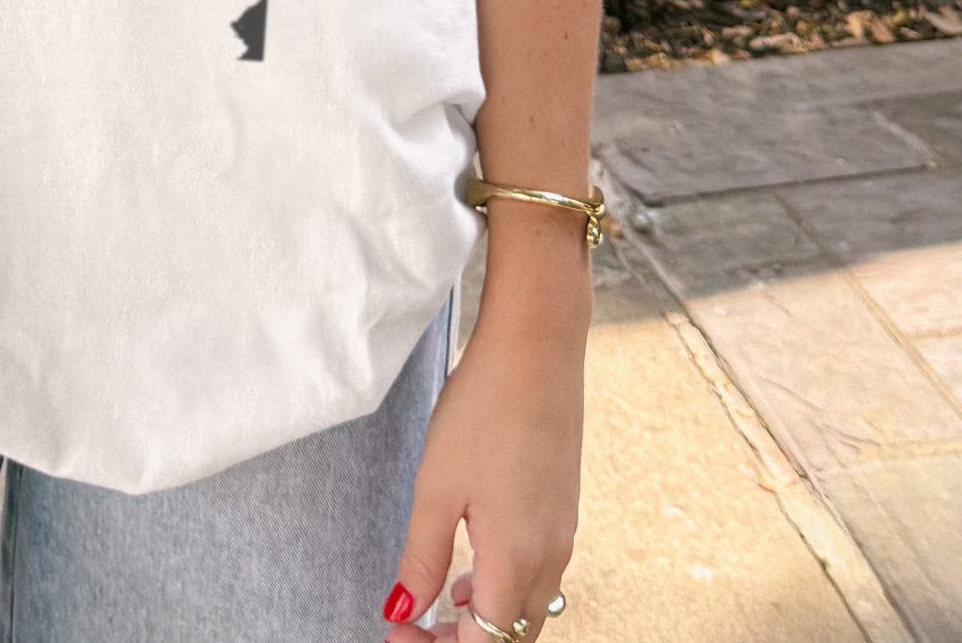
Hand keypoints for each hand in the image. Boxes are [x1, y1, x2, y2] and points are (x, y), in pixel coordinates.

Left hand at [380, 232, 586, 635]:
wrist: (537, 347)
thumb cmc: (484, 408)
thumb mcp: (436, 486)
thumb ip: (422, 557)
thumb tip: (402, 610)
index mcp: (516, 558)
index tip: (398, 633)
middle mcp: (550, 556)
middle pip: (511, 637)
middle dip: (464, 641)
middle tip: (416, 625)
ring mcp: (563, 533)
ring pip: (527, 608)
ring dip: (486, 618)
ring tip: (442, 599)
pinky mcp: (563, 509)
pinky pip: (537, 573)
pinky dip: (504, 585)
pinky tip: (473, 561)